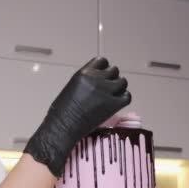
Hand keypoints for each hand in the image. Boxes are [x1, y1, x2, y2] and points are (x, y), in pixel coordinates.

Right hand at [24, 57, 130, 176]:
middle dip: (111, 79)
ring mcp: (106, 91)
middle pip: (114, 70)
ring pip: (123, 82)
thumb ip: (87, 81)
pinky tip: (116, 104)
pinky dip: (123, 99)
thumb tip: (97, 82)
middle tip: (106, 90)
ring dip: (119, 88)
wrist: (63, 126)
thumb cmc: (61, 110)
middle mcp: (96, 79)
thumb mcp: (72, 86)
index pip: (102, 61)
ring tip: (112, 97)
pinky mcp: (113, 105)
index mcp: (84, 73)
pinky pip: (127, 96)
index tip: (101, 78)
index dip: (103, 70)